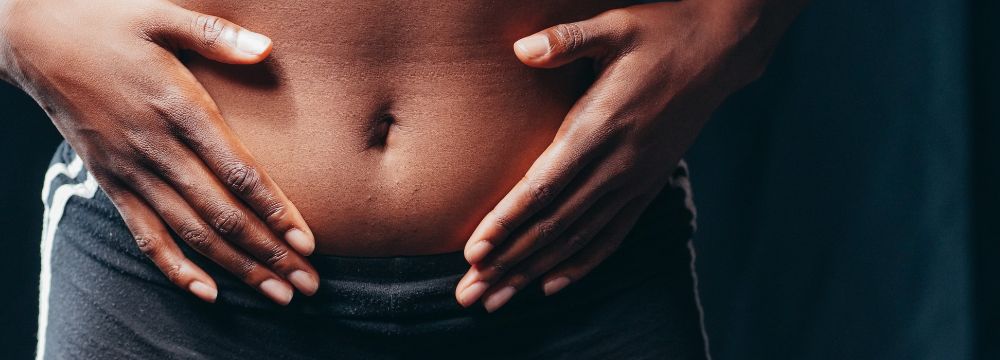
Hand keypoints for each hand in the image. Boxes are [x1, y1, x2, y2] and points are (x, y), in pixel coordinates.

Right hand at [1, 0, 318, 304]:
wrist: (32, 40)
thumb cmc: (105, 24)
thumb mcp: (160, 16)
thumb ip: (215, 35)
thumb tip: (265, 48)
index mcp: (179, 106)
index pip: (238, 171)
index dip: (275, 210)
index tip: (306, 241)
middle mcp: (157, 148)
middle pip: (222, 213)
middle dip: (269, 253)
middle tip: (306, 283)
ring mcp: (131, 171)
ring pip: (191, 232)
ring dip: (237, 267)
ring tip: (276, 294)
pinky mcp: (110, 183)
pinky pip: (144, 234)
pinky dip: (174, 267)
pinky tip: (207, 291)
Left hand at [455, 1, 806, 311]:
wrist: (723, 48)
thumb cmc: (663, 31)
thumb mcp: (616, 25)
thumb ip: (567, 40)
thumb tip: (520, 48)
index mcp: (602, 126)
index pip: (545, 185)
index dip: (507, 220)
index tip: (475, 250)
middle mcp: (619, 163)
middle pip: (555, 224)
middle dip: (509, 260)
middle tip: (470, 293)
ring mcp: (636, 179)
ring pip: (579, 238)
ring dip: (534, 269)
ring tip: (498, 298)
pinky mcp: (649, 184)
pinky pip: (612, 234)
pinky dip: (581, 262)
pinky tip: (552, 282)